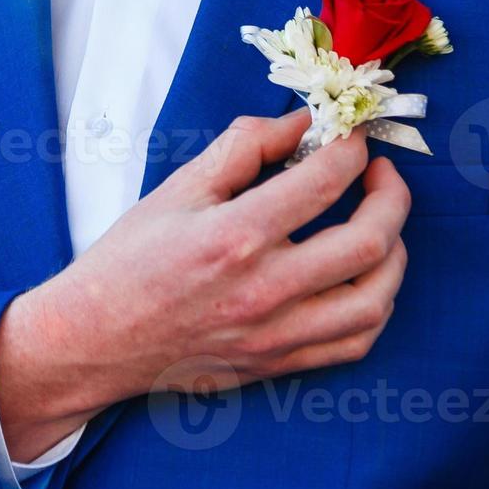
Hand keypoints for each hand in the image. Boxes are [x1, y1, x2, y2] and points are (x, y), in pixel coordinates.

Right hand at [0, 110, 411, 460]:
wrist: (94, 340)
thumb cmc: (128, 262)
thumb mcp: (177, 189)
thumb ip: (242, 148)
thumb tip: (299, 124)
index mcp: (234, 236)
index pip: (324, 182)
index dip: (351, 149)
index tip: (351, 138)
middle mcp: (263, 290)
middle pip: (370, 241)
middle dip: (392, 196)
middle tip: (380, 174)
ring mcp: (275, 335)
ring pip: (376, 299)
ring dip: (394, 254)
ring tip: (381, 227)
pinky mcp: (277, 363)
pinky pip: (355, 342)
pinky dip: (375, 306)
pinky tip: (363, 279)